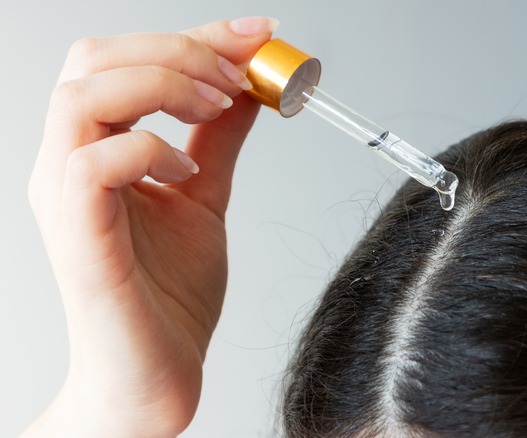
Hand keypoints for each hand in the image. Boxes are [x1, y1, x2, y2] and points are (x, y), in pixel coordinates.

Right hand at [25, 17, 275, 436]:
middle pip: (96, 57)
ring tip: (215, 109)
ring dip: (165, 85)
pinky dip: (151, 150)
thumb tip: (246, 89)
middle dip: (180, 48)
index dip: (196, 34)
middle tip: (239, 75)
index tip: (259, 33)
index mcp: (96, 148)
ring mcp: (66, 197)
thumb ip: (216, 140)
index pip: (127, 59)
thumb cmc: (168, 296)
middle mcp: (68, 162)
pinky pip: (94, 160)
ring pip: (86, 94)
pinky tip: (185, 174)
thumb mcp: (204, 197)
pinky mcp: (78, 236)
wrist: (156, 374)